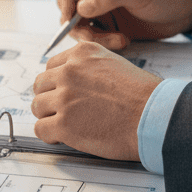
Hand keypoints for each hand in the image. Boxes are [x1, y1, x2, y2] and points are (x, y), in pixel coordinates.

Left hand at [31, 40, 158, 158]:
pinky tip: (63, 137)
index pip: (52, 66)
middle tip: (64, 111)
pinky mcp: (63, 124)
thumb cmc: (143, 96)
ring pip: (37, 106)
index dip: (57, 83)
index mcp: (82, 54)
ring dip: (49, 117)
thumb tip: (73, 82)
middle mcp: (70, 71)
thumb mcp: (115, 65)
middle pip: (40, 85)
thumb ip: (90, 68)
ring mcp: (64, 97)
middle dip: (50, 98)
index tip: (65, 94)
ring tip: (67, 124)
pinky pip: (40, 129)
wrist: (154, 117)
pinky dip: (50, 135)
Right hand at [55, 0, 191, 50]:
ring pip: (80, 27)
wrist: (185, 10)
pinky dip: (104, 43)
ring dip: (94, 38)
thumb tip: (81, 8)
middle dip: (78, 26)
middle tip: (95, 38)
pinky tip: (123, 42)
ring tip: (119, 41)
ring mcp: (101, 8)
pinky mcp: (109, 25)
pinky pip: (94, 37)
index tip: (70, 19)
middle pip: (68, 8)